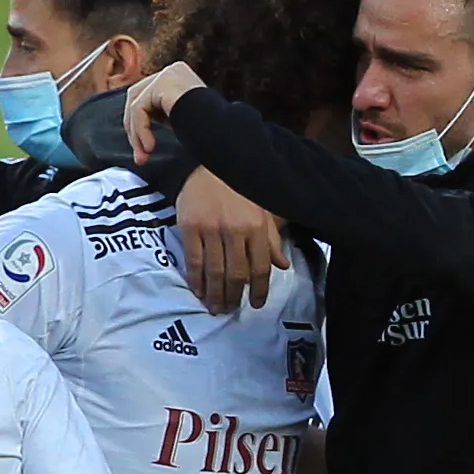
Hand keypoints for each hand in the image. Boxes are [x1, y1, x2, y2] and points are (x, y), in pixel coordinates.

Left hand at [124, 62, 206, 163]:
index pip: (146, 97)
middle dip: (134, 129)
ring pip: (135, 104)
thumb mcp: (178, 119)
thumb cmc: (208, 129)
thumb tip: (137, 134)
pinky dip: (141, 130)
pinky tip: (149, 146)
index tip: (142, 149)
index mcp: (176, 77)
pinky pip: (140, 108)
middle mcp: (171, 71)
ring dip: (136, 133)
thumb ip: (160, 116)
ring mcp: (166, 74)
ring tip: (144, 155)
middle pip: (136, 98)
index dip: (139, 123)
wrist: (221, 128)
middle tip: (139, 155)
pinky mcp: (162, 83)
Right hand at [176, 169, 288, 313]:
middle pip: (236, 274)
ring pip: (215, 271)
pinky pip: (194, 261)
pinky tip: (199, 291)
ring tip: (215, 307)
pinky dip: (196, 280)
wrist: (209, 164)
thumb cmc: (238, 190)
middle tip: (230, 310)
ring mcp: (212, 229)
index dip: (259, 290)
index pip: (260, 267)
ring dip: (215, 294)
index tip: (256, 304)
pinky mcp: (191, 228)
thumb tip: (282, 266)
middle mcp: (236, 229)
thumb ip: (271, 240)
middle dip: (234, 296)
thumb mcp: (261, 211)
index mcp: (257, 226)